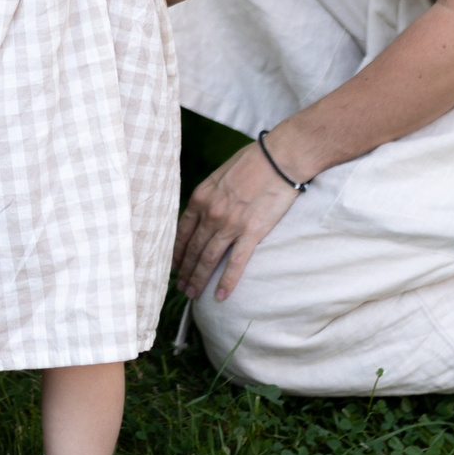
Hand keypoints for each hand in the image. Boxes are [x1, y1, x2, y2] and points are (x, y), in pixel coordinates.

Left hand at [171, 128, 304, 300]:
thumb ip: (212, 195)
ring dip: (199, 279)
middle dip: (185, 270)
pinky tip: (220, 295)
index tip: (174, 264)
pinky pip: (235, 263)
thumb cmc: (253, 160)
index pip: (182, 231)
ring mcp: (230, 225)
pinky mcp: (251, 233)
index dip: (176, 251)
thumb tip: (209, 208)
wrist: (279, 158)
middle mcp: (211, 213)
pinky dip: (226, 281)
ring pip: (208, 259)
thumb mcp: (221, 174)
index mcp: (201, 197)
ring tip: (193, 294)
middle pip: (192, 248)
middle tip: (180, 286)